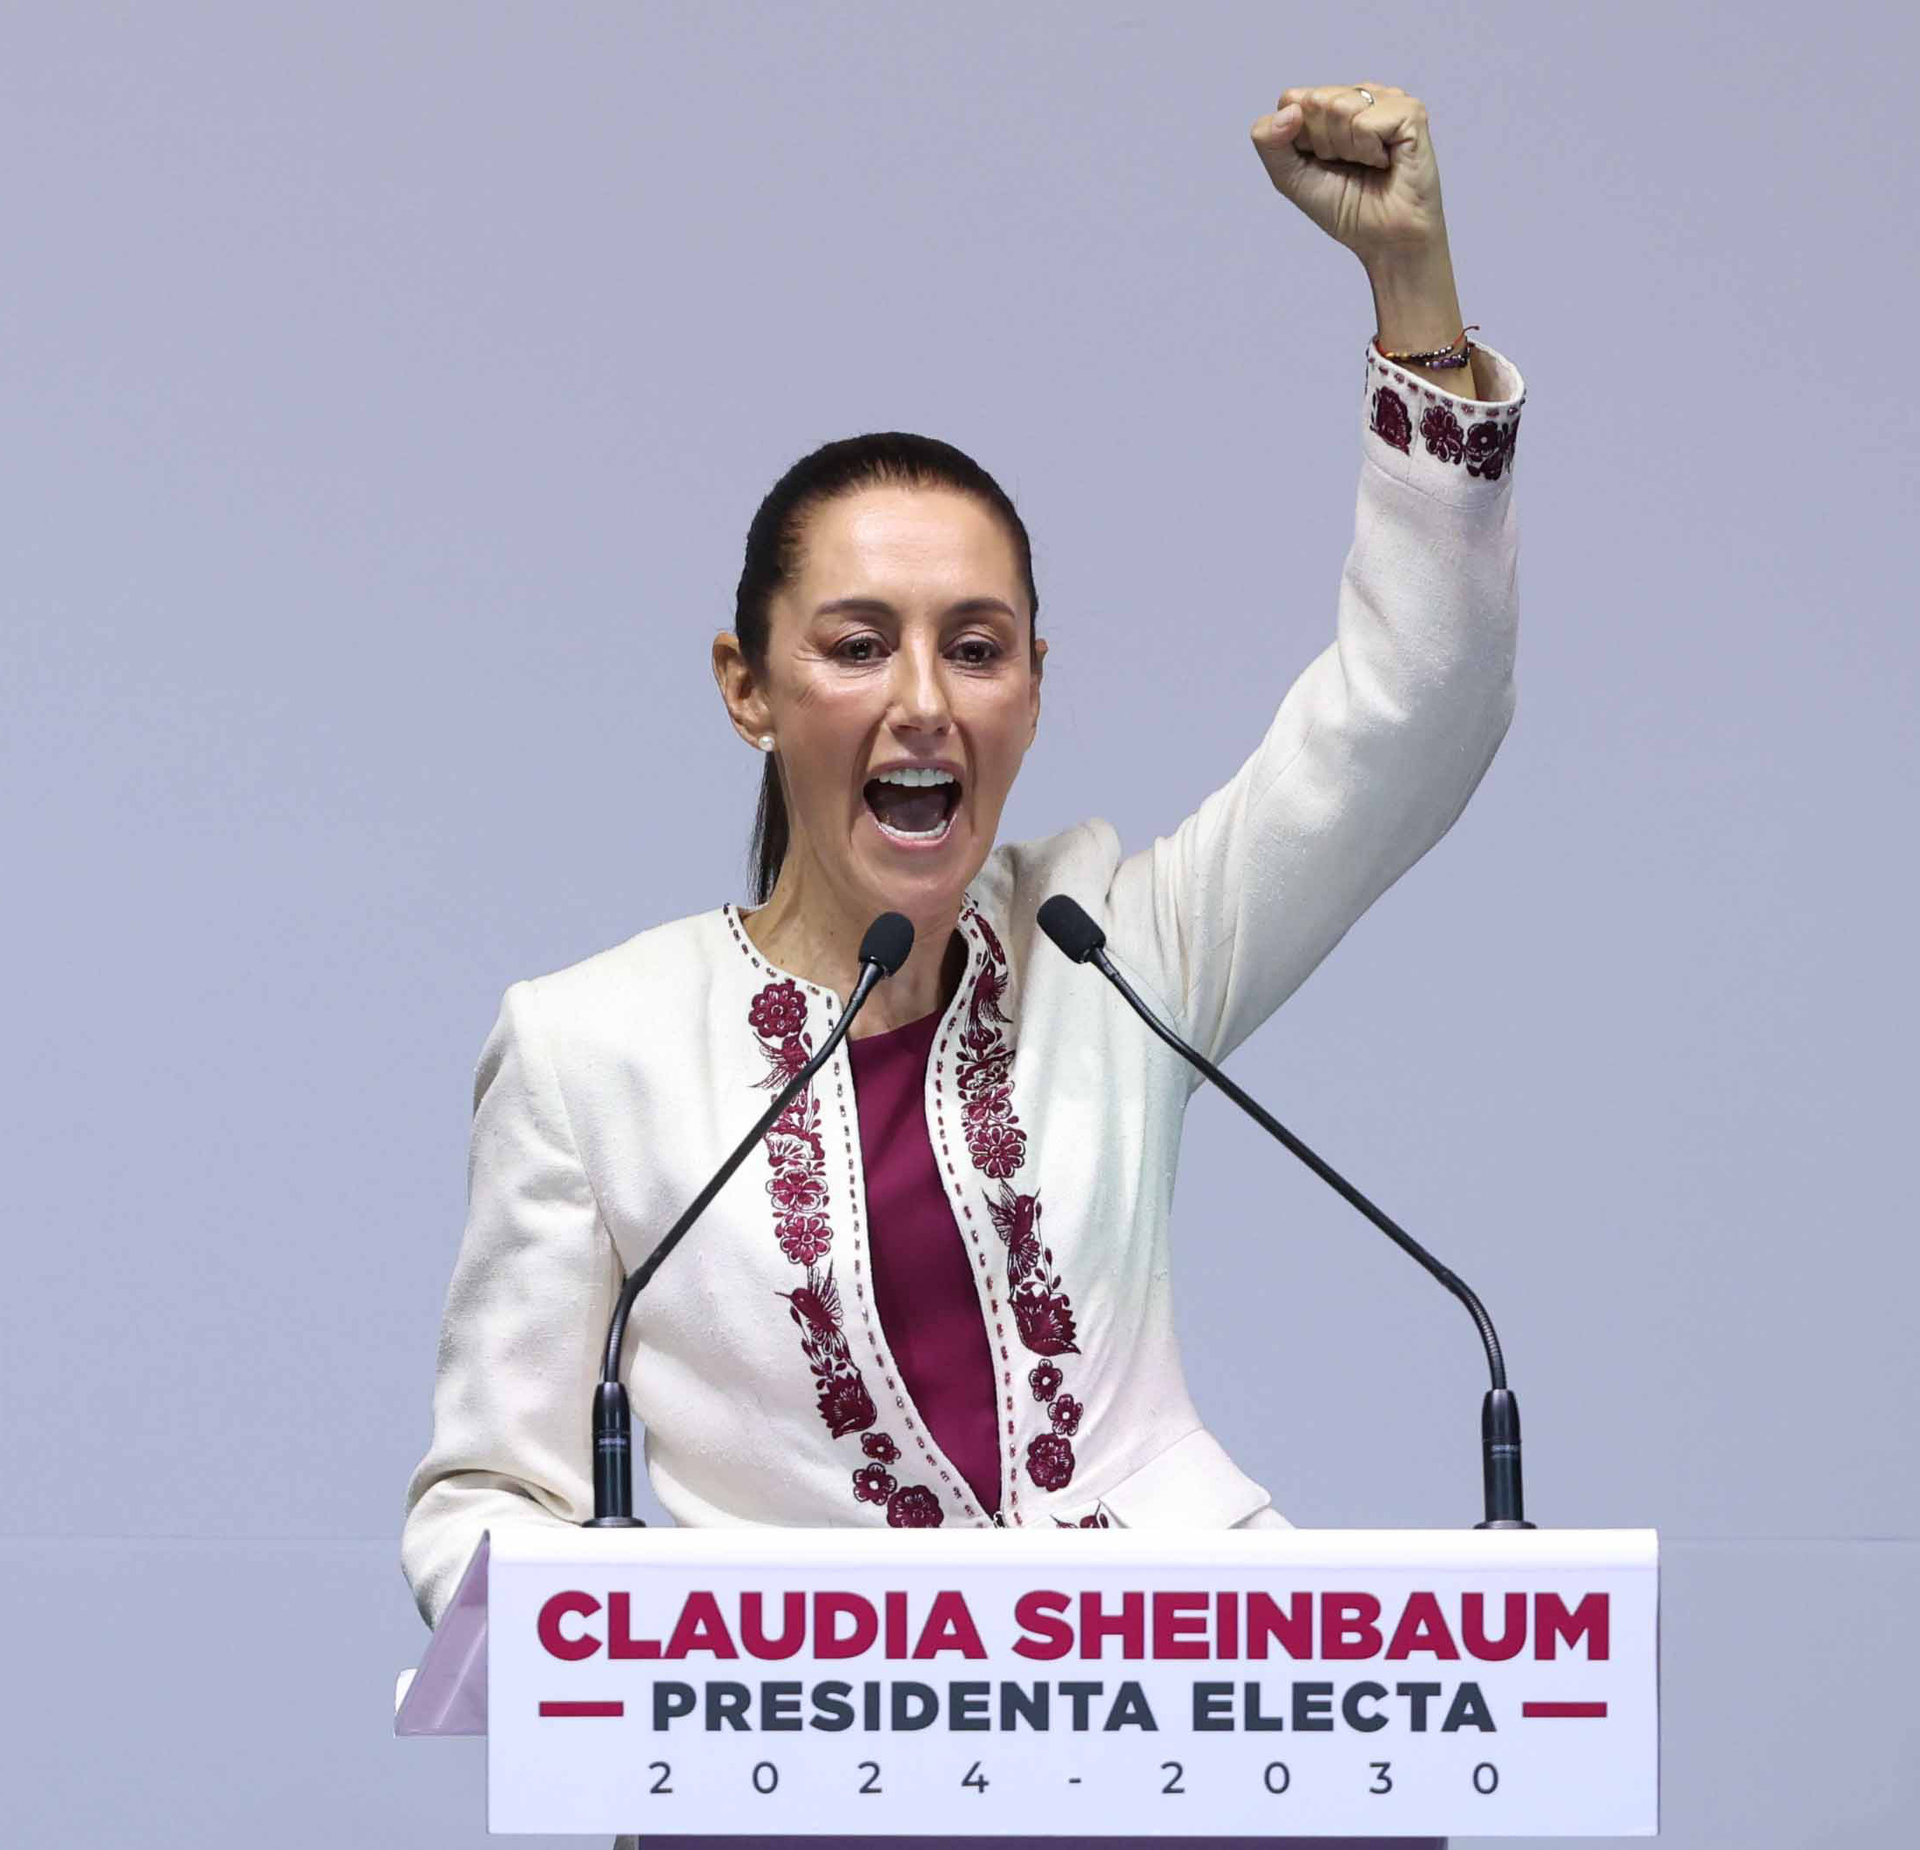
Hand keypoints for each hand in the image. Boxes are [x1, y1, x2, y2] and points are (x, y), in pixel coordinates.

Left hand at [1249, 83, 1447, 267]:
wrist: (1385, 241)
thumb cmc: (1344, 207)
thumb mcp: (1289, 176)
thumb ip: (1268, 141)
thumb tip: (1288, 109)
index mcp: (1331, 104)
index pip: (1290, 100)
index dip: (1297, 140)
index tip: (1321, 162)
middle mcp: (1359, 95)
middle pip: (1314, 101)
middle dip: (1323, 144)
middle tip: (1348, 165)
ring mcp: (1386, 98)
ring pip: (1338, 107)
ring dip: (1346, 150)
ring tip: (1368, 164)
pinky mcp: (1409, 111)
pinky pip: (1364, 123)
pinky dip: (1367, 152)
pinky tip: (1385, 162)